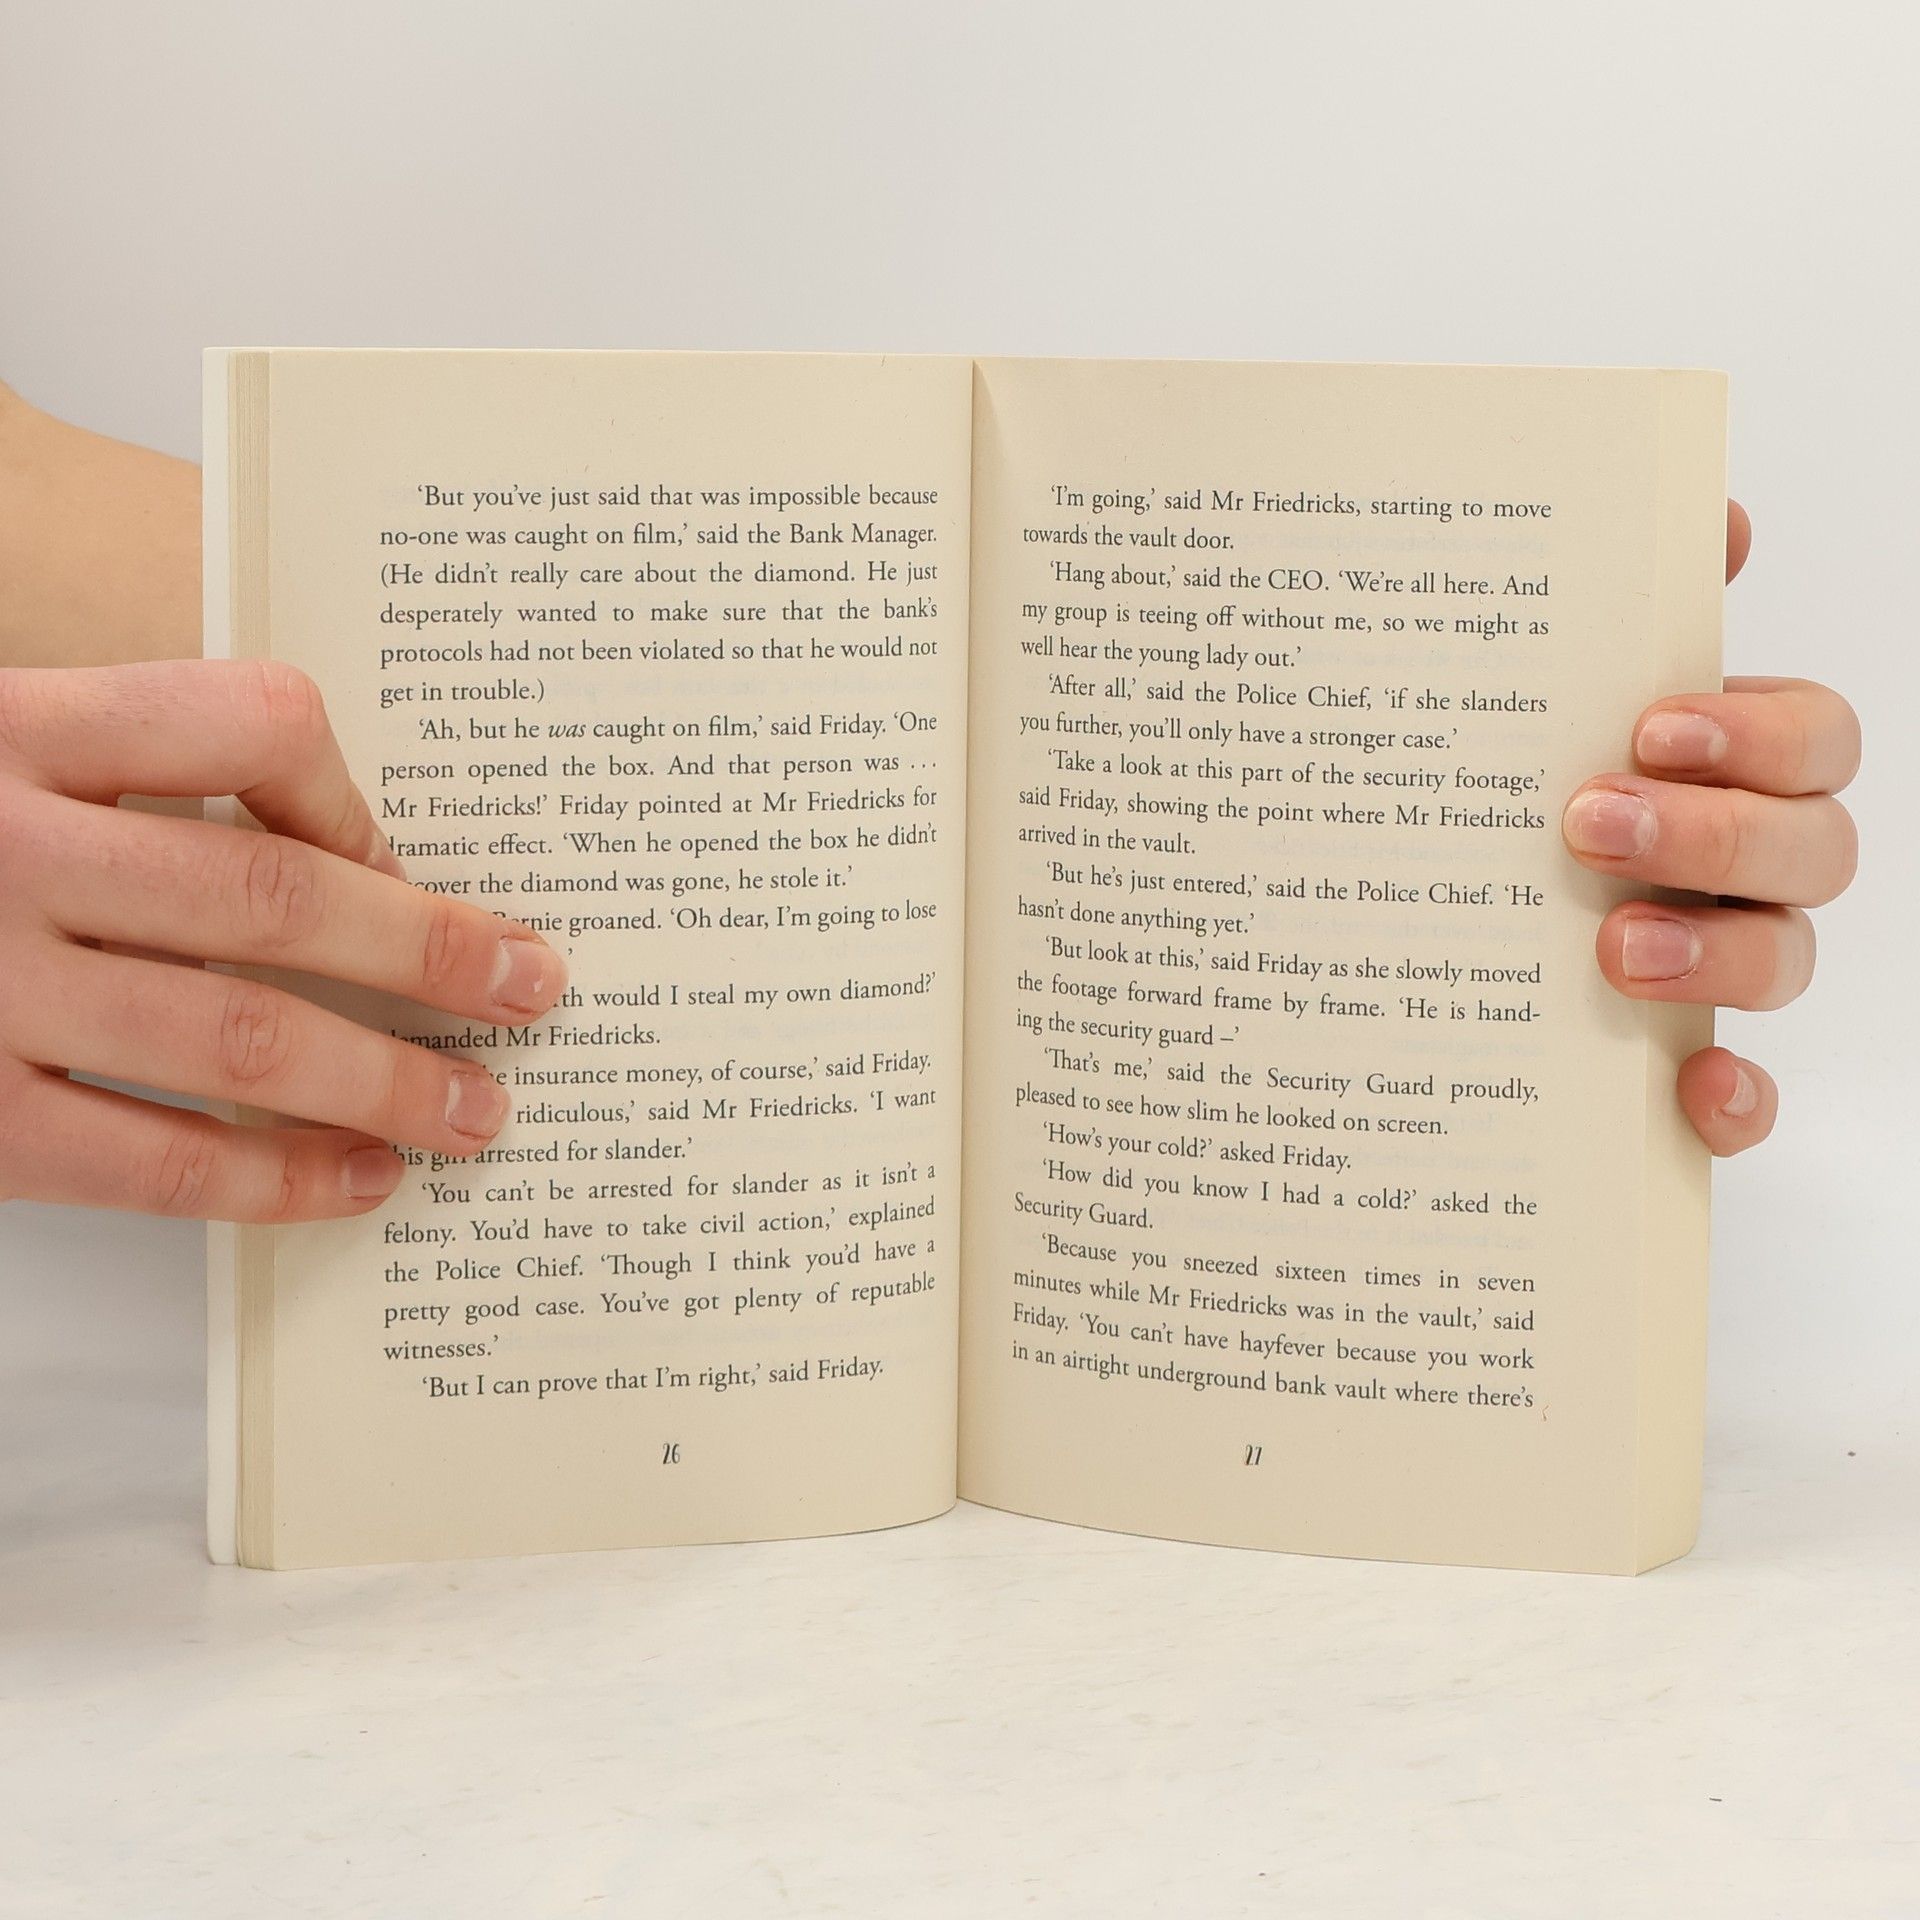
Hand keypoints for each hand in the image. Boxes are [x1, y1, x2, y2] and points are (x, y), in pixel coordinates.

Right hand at [0, 660, 567, 1219]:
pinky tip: (352, 1181)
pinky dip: (270, 1178)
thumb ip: (117, 764)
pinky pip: (146, 1156)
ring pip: (232, 1034)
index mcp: (11, 722)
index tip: (412, 860)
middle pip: (268, 895)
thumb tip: (336, 854)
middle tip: (534, 989)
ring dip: (382, 1081)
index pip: (243, 716)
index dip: (354, 794)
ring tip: (478, 1111)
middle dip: (430, 952)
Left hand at [1561, 501, 1858, 1153]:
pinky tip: (1693, 1089)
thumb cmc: (1501, 787)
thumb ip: (1611, 617)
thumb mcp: (1532, 699)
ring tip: (1612, 943)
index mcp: (1725, 767)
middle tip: (1589, 821)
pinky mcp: (1679, 1063)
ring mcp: (1720, 962)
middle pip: (1814, 844)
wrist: (1401, 922)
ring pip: (1789, 958)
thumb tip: (1712, 512)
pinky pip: (1747, 1097)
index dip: (1757, 731)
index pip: (1813, 738)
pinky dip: (1735, 1099)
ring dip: (1720, 949)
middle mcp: (1742, 865)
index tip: (1650, 725)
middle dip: (1715, 829)